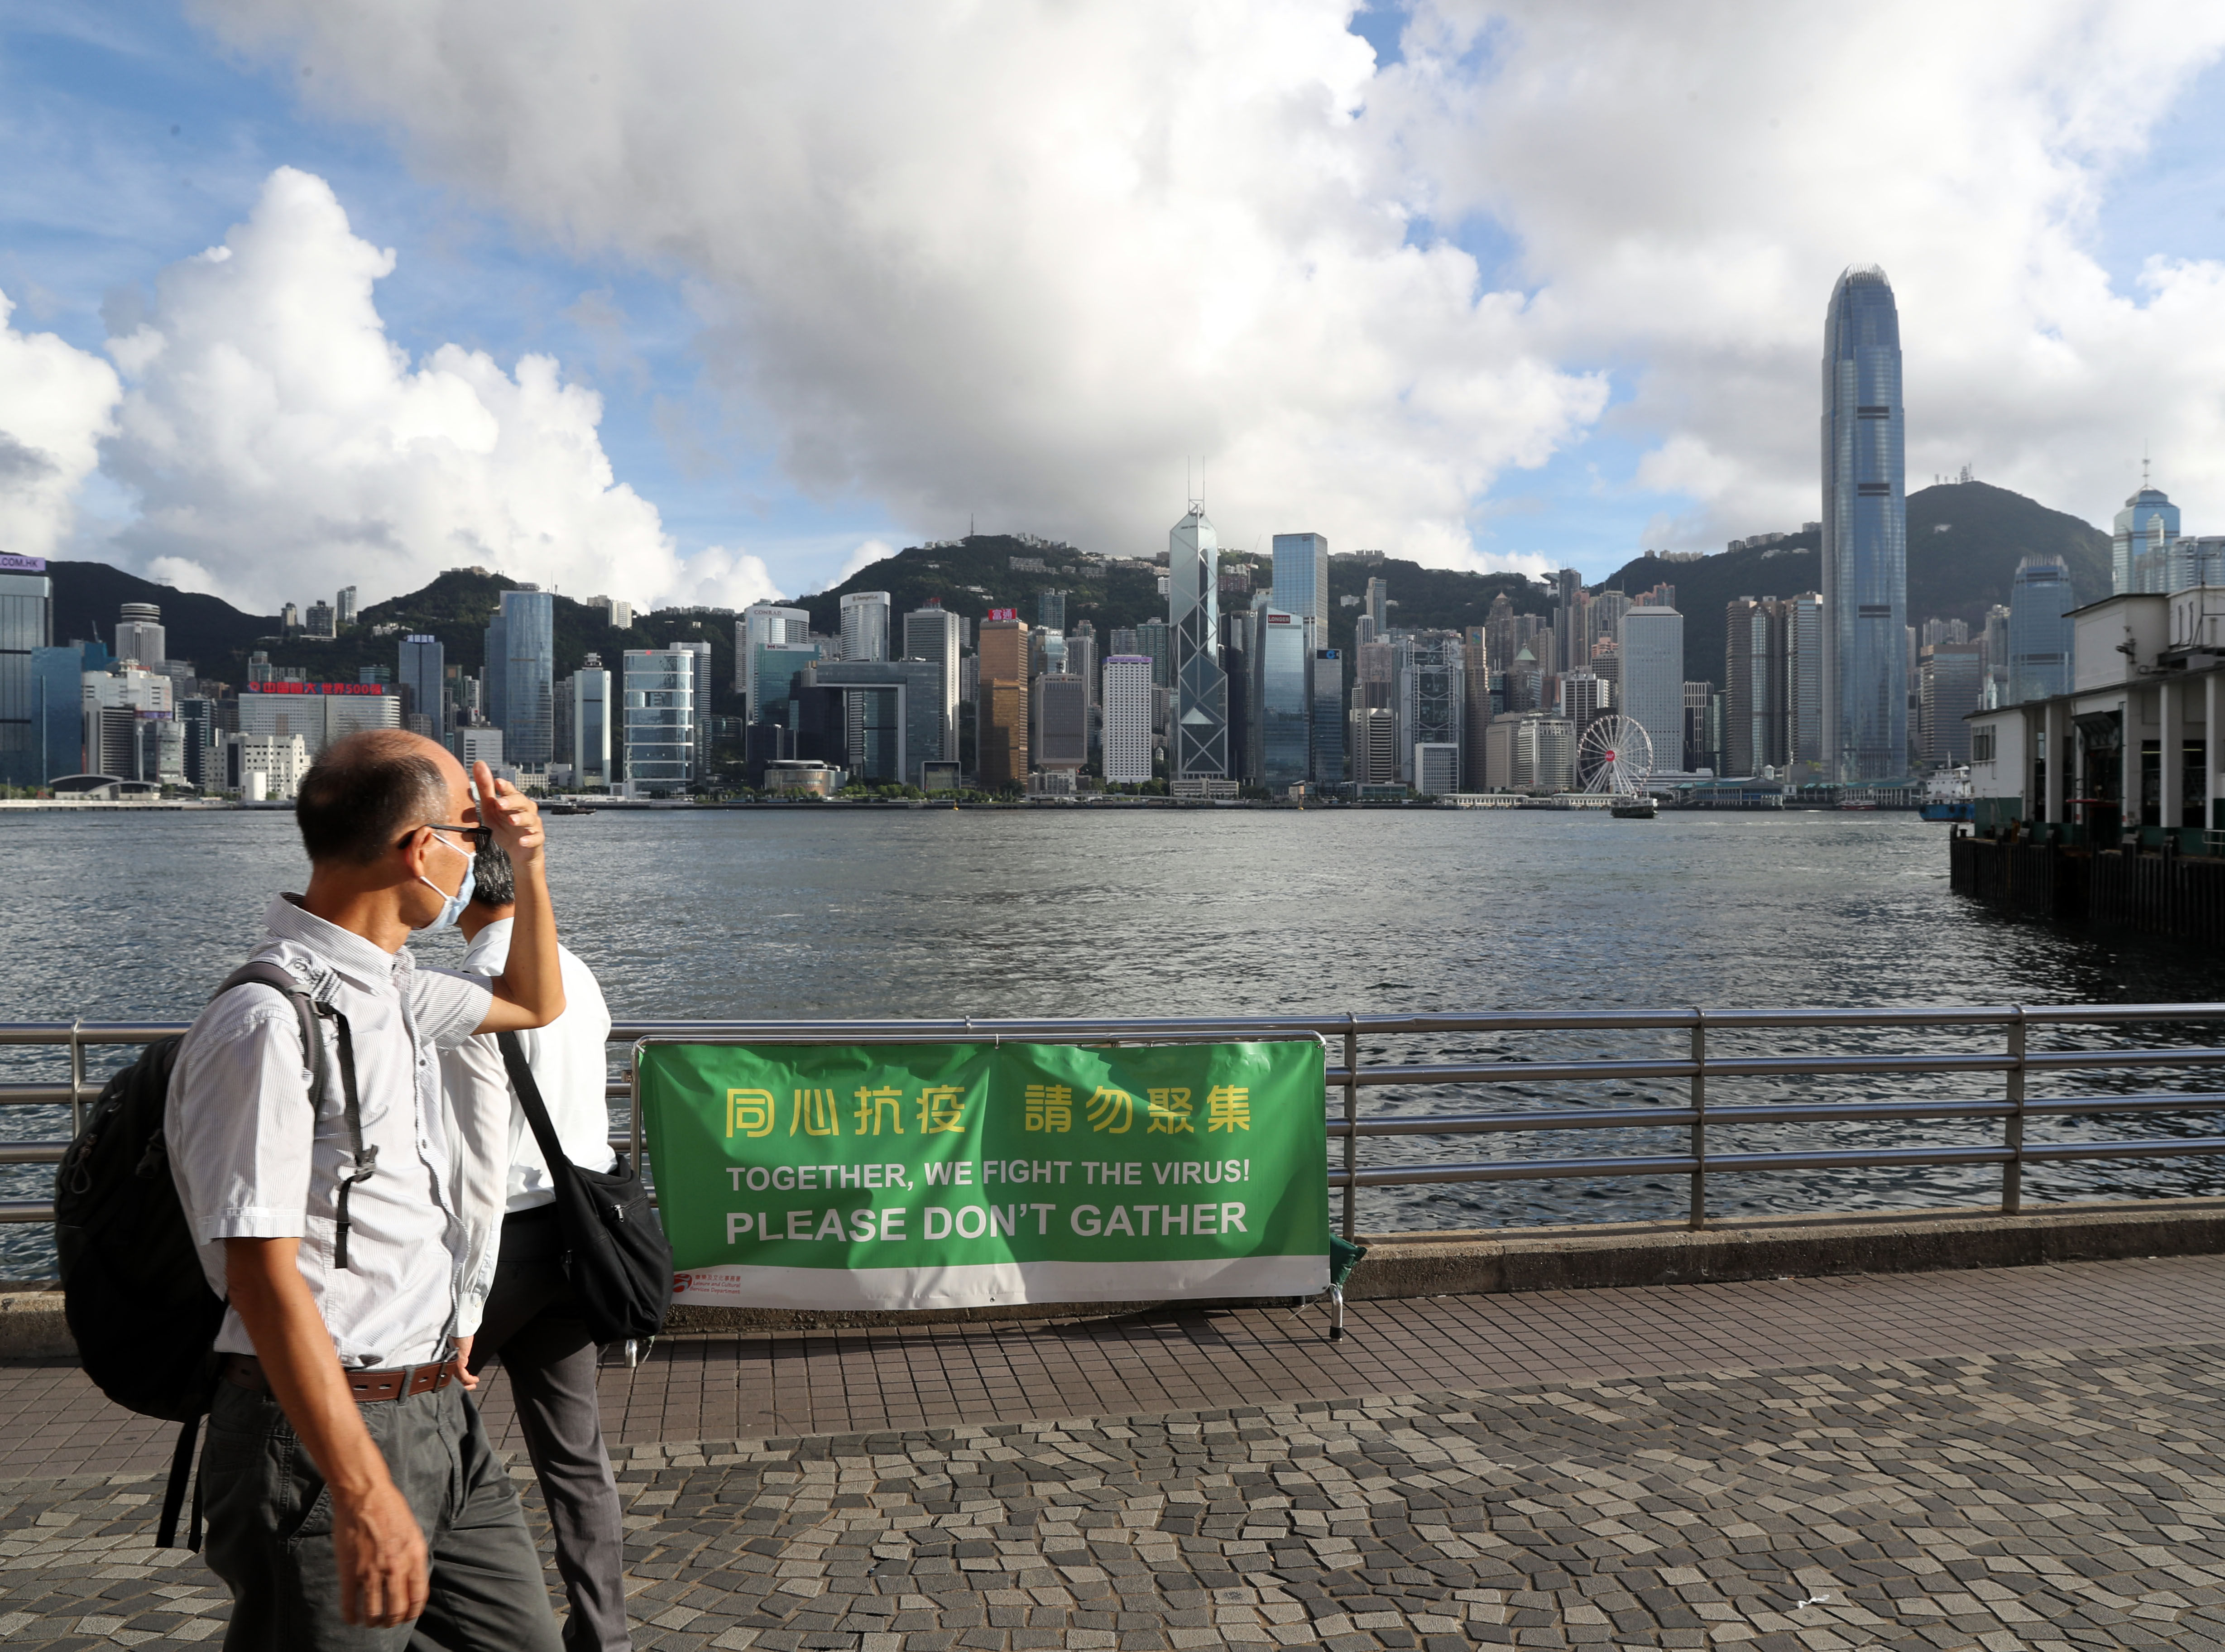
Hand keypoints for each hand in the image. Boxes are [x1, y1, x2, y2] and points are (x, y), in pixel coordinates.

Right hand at [332, 1478, 427, 1627]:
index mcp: (414, 1557)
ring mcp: (372, 1571)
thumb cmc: (390, 1510)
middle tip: (386, 1623)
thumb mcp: (413, 1533)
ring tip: (370, 1622)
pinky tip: (351, 1618)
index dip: (412, 1612)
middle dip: (392, 1621)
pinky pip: (350, 1604)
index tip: (406, 1616)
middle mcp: (396, 1567)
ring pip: (374, 1612)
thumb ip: (413, 1558)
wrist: (365, 1494)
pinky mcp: (350, 1571)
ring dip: (372, 1622)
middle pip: (397, 1610)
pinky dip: (351, 1616)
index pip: (418, 1597)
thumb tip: (413, 1582)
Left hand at [451, 1335, 477, 1390]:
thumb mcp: (459, 1343)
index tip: (463, 1382)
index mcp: (449, 1357)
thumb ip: (459, 1348)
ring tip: (473, 1386)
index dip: (457, 1378)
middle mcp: (450, 1362)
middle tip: (469, 1387)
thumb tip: (461, 1347)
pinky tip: (475, 1380)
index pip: (451, 1371)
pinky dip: (470, 1379)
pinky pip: (464, 1375)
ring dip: (466, 1384)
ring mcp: (454, 1363)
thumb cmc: (459, 1333)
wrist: (461, 1329)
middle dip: (462, 1384)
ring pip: (458, 1378)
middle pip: (454, 1377)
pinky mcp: (459, 1363)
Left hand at [471, 760, 543, 866]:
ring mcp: (532, 825)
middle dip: (511, 802)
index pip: (511, 791)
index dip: (506, 787)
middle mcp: (526, 810)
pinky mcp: (537, 839)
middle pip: (522, 802)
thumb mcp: (490, 809)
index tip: (497, 783)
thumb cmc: (504, 827)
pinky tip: (522, 841)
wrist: (519, 850)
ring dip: (521, 819)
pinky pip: (536, 838)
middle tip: (499, 804)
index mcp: (514, 801)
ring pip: (530, 819)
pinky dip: (529, 839)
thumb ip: (485, 789)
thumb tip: (478, 764)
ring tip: (511, 820)